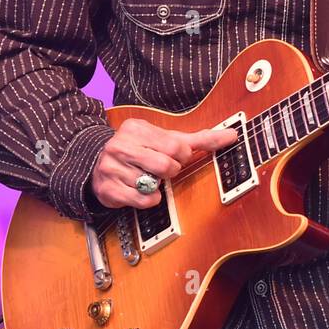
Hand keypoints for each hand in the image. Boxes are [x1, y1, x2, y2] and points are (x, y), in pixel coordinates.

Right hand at [90, 120, 237, 209]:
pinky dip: (149, 200)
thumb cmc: (140, 150)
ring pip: (153, 184)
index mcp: (137, 128)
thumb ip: (199, 138)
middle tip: (163, 169)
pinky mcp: (108, 189)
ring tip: (147, 177)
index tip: (176, 156)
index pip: (176, 146)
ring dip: (157, 185)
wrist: (97, 164)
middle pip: (166, 165)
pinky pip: (143, 200)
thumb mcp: (165, 139)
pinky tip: (142, 190)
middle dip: (171, 171)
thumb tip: (231, 135)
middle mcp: (121, 145)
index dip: (182, 156)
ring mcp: (112, 167)